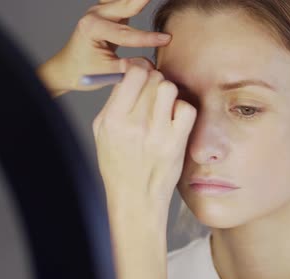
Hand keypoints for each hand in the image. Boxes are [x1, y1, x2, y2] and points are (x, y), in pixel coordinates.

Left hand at [38, 0, 171, 95]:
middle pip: (127, 4)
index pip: (125, 33)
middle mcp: (95, 14)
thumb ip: (128, 69)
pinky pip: (125, 2)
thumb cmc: (83, 72)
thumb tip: (151, 67)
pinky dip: (136, 1)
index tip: (167, 39)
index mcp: (92, 27)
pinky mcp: (108, 12)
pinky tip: (145, 1)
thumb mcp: (106, 73)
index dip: (148, 38)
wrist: (67, 68)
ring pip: (127, 1)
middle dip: (144, 0)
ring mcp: (101, 10)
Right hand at [92, 66, 195, 230]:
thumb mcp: (103, 132)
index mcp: (112, 119)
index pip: (133, 73)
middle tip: (153, 94)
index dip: (140, 68)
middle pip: (153, 78)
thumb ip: (114, 102)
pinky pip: (186, 108)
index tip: (142, 74)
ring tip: (163, 108)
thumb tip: (129, 72)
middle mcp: (134, 124)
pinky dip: (182, 111)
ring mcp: (157, 133)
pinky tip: (174, 121)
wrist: (135, 198)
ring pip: (170, 88)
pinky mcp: (176, 142)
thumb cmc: (118, 164)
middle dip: (154, 81)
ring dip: (168, 94)